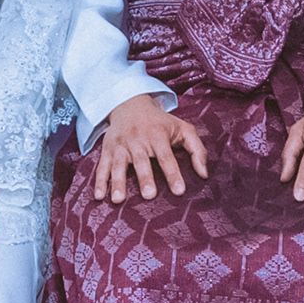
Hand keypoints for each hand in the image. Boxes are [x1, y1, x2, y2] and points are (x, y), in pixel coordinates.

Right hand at [89, 95, 208, 202]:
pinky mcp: (107, 150)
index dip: (173, 174)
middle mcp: (138, 140)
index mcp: (158, 135)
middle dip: (145, 178)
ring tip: (118, 199)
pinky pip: (102, 166)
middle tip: (149, 195)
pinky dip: (99, 181)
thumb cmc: (161, 122)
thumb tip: (204, 175)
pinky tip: (99, 196)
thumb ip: (197, 150)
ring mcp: (121, 145)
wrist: (130, 103)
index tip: (179, 191)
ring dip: (118, 182)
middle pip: (141, 161)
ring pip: (119, 164)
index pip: (167, 157)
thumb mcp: (183, 129)